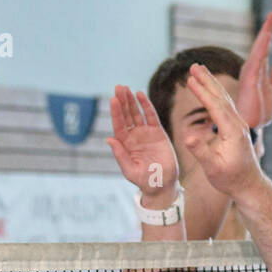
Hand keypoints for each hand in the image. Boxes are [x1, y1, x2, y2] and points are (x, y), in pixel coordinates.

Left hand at [106, 86, 178, 201]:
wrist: (162, 184)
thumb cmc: (144, 181)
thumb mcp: (130, 170)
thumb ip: (120, 155)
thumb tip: (109, 139)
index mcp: (124, 144)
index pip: (119, 125)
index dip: (116, 112)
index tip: (113, 99)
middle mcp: (133, 136)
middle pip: (126, 115)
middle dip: (122, 102)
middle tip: (118, 87)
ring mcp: (145, 133)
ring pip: (136, 113)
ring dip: (131, 101)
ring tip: (126, 88)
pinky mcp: (157, 132)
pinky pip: (151, 116)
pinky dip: (146, 105)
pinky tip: (140, 95)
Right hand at [181, 64, 264, 201]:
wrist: (249, 186)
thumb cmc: (230, 179)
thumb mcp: (212, 168)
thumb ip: (200, 151)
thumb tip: (187, 136)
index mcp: (232, 131)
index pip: (215, 106)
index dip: (202, 92)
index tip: (190, 80)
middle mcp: (238, 124)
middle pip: (220, 96)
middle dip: (206, 80)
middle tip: (193, 65)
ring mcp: (239, 125)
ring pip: (224, 98)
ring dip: (211, 84)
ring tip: (199, 71)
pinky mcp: (237, 128)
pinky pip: (225, 106)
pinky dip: (216, 94)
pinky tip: (210, 90)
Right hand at [236, 5, 271, 131]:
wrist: (252, 128)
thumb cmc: (259, 112)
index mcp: (259, 68)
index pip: (267, 45)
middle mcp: (254, 67)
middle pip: (263, 42)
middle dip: (271, 25)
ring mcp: (251, 72)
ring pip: (261, 47)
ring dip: (268, 32)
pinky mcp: (250, 80)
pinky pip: (258, 60)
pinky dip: (263, 47)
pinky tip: (269, 36)